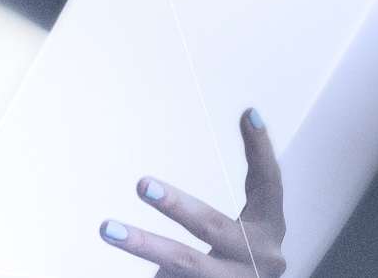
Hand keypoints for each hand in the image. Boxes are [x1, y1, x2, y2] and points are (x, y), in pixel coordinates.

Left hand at [100, 109, 286, 277]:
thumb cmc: (235, 266)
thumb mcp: (235, 235)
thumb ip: (210, 216)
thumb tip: (163, 179)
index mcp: (269, 230)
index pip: (269, 184)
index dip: (261, 150)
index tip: (250, 114)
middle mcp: (262, 257)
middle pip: (213, 226)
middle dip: (176, 205)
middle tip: (142, 184)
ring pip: (186, 263)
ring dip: (144, 245)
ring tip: (107, 228)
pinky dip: (154, 274)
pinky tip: (121, 245)